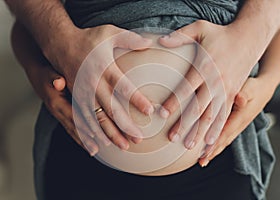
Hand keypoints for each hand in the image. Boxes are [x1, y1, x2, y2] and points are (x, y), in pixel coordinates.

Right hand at [33, 65, 98, 155]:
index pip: (72, 116)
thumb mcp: (49, 72)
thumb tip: (58, 82)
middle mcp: (57, 111)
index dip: (83, 125)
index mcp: (56, 102)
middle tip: (97, 150)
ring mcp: (58, 114)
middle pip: (73, 127)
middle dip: (85, 139)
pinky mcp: (61, 114)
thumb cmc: (46, 71)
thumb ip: (55, 78)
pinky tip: (87, 144)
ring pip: (72, 130)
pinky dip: (78, 136)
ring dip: (82, 141)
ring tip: (94, 152)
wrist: (36, 73)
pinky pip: (70, 128)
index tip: (94, 135)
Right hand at [45, 24, 154, 148]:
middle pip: (111, 108)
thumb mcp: (109, 33)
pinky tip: (98, 145)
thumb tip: (149, 42)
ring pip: (97, 118)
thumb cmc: (88, 38)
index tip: (150, 111)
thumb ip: (130, 39)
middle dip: (125, 126)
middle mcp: (93, 83)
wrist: (60, 42)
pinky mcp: (74, 98)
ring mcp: (82, 93)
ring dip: (109, 134)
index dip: (137, 100)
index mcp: (104, 68)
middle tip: (138, 139)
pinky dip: (90, 133)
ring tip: (122, 147)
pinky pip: (82, 119)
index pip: (124, 87)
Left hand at [158, 20, 260, 148]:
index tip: (161, 114)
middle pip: (199, 107)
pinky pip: (225, 115)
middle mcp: (216, 82)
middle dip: (185, 123)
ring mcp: (226, 90)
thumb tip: (160, 41)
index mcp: (205, 67)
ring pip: (213, 116)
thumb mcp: (201, 28)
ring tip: (189, 146)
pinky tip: (210, 143)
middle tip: (171, 137)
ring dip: (201, 132)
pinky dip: (218, 130)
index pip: (186, 87)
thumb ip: (180, 36)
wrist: (249, 38)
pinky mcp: (233, 94)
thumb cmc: (221, 34)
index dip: (174, 101)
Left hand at [198, 76, 273, 165]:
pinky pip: (225, 137)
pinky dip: (216, 144)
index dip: (215, 142)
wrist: (263, 90)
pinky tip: (208, 149)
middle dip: (212, 152)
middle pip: (224, 141)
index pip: (225, 132)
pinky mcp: (235, 125)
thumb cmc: (254, 88)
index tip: (206, 152)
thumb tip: (240, 99)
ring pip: (224, 141)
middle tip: (201, 162)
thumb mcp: (250, 88)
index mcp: (241, 117)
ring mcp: (237, 126)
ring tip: (203, 161)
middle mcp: (239, 125)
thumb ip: (244, 94)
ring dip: (213, 151)